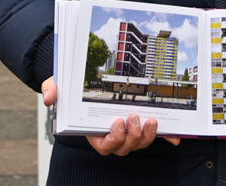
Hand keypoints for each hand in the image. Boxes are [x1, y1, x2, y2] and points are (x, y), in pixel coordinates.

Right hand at [40, 77, 179, 155]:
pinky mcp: (141, 123)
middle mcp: (111, 134)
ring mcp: (128, 130)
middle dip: (132, 137)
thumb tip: (50, 97)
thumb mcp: (58, 83)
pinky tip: (175, 137)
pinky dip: (166, 137)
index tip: (117, 123)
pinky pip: (154, 135)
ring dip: (148, 136)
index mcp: (93, 132)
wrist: (85, 79)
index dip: (113, 139)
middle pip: (125, 147)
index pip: (105, 146)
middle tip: (134, 117)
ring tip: (152, 119)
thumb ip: (52, 89)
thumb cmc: (72, 86)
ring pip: (139, 143)